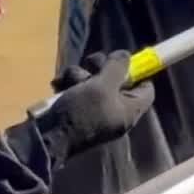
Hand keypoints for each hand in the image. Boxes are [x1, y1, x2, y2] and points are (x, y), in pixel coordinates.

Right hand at [38, 51, 154, 163]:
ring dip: (79, 75)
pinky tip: (58, 85)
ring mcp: (95, 110)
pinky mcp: (76, 109)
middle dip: (102, 68)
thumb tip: (126, 56)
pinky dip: (68, 84)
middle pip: (117, 80)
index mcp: (129, 110)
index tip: (125, 60)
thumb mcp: (102, 86)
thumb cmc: (80, 113)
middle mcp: (115, 111)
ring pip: (93, 81)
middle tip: (90, 64)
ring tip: (69, 80)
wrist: (47, 138)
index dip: (140, 73)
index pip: (146, 90)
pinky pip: (77, 89)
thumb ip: (117, 68)